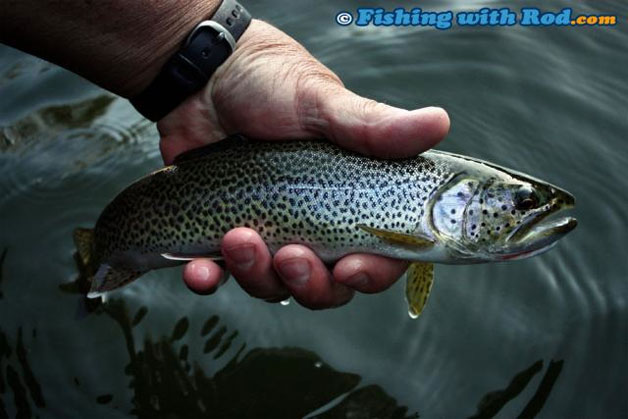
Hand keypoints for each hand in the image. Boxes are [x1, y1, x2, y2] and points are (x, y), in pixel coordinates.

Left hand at [157, 20, 449, 308]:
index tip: (351, 268)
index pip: (378, 254)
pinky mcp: (221, 235)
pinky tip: (200, 272)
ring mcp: (267, 233)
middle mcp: (313, 225)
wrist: (203, 76)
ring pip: (273, 285)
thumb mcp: (323, 104)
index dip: (371, 272)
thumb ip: (375, 127)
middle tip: (291, 256)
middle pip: (327, 285)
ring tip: (238, 237)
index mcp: (350, 200)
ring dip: (258, 276)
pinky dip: (208, 279)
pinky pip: (217, 274)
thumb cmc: (272, 84)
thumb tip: (440, 122)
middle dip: (311, 283)